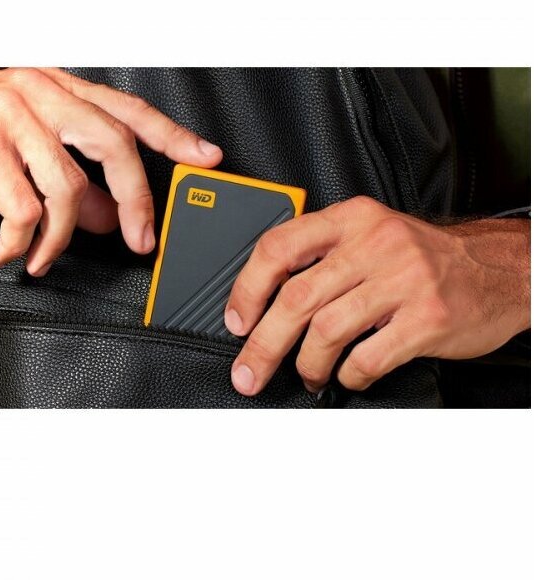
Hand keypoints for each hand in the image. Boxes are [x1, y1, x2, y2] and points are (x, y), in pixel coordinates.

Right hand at [0, 67, 222, 275]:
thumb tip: (109, 213)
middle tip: (141, 239)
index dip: (172, 135)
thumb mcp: (17, 148)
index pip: (127, 110)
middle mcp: (37, 94)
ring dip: (63, 238)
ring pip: (69, 187)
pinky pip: (24, 209)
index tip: (205, 158)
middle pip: (114, 144)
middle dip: (137, 199)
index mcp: (52, 88)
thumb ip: (68, 176)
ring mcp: (10, 117)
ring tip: (43, 257)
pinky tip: (8, 250)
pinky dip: (21, 241)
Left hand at [224, 196, 530, 394]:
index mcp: (351, 219)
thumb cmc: (423, 257)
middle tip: (249, 371)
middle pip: (296, 298)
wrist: (497, 268)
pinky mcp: (427, 318)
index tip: (236, 320)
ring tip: (308, 374)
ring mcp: (403, 280)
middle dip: (263, 344)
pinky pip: (367, 358)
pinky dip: (348, 375)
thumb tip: (264, 298)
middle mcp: (375, 243)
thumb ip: (322, 255)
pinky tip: (348, 375)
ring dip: (307, 364)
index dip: (247, 288)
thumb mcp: (371, 234)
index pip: (279, 246)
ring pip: (326, 331)